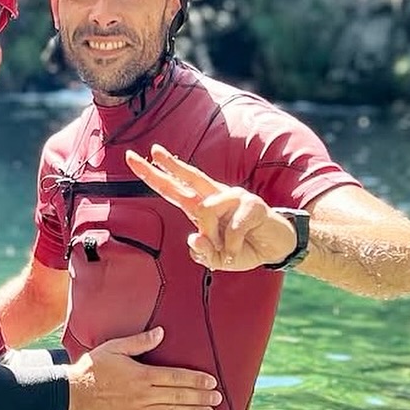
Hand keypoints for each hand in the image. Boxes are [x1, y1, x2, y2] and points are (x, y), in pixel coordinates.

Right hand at [66, 326, 220, 409]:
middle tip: (218, 399)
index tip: (211, 382)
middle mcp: (143, 395)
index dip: (196, 380)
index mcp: (141, 375)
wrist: (71, 394)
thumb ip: (140, 342)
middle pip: (178, 396)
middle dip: (200, 397)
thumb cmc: (92, 368)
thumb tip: (160, 333)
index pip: (176, 377)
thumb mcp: (114, 348)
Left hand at [126, 144, 296, 271]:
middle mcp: (216, 197)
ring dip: (213, 239)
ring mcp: (234, 197)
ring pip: (205, 211)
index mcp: (202, 208)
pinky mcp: (251, 204)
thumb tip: (194, 236)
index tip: (133, 159)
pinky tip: (240, 247)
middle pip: (189, 177)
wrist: (276, 248)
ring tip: (226, 251)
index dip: (154, 174)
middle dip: (169, 164)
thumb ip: (202, 252)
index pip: (174, 188)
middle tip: (153, 150)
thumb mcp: (217, 258)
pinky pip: (231, 228)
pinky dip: (232, 246)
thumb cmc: (243, 248)